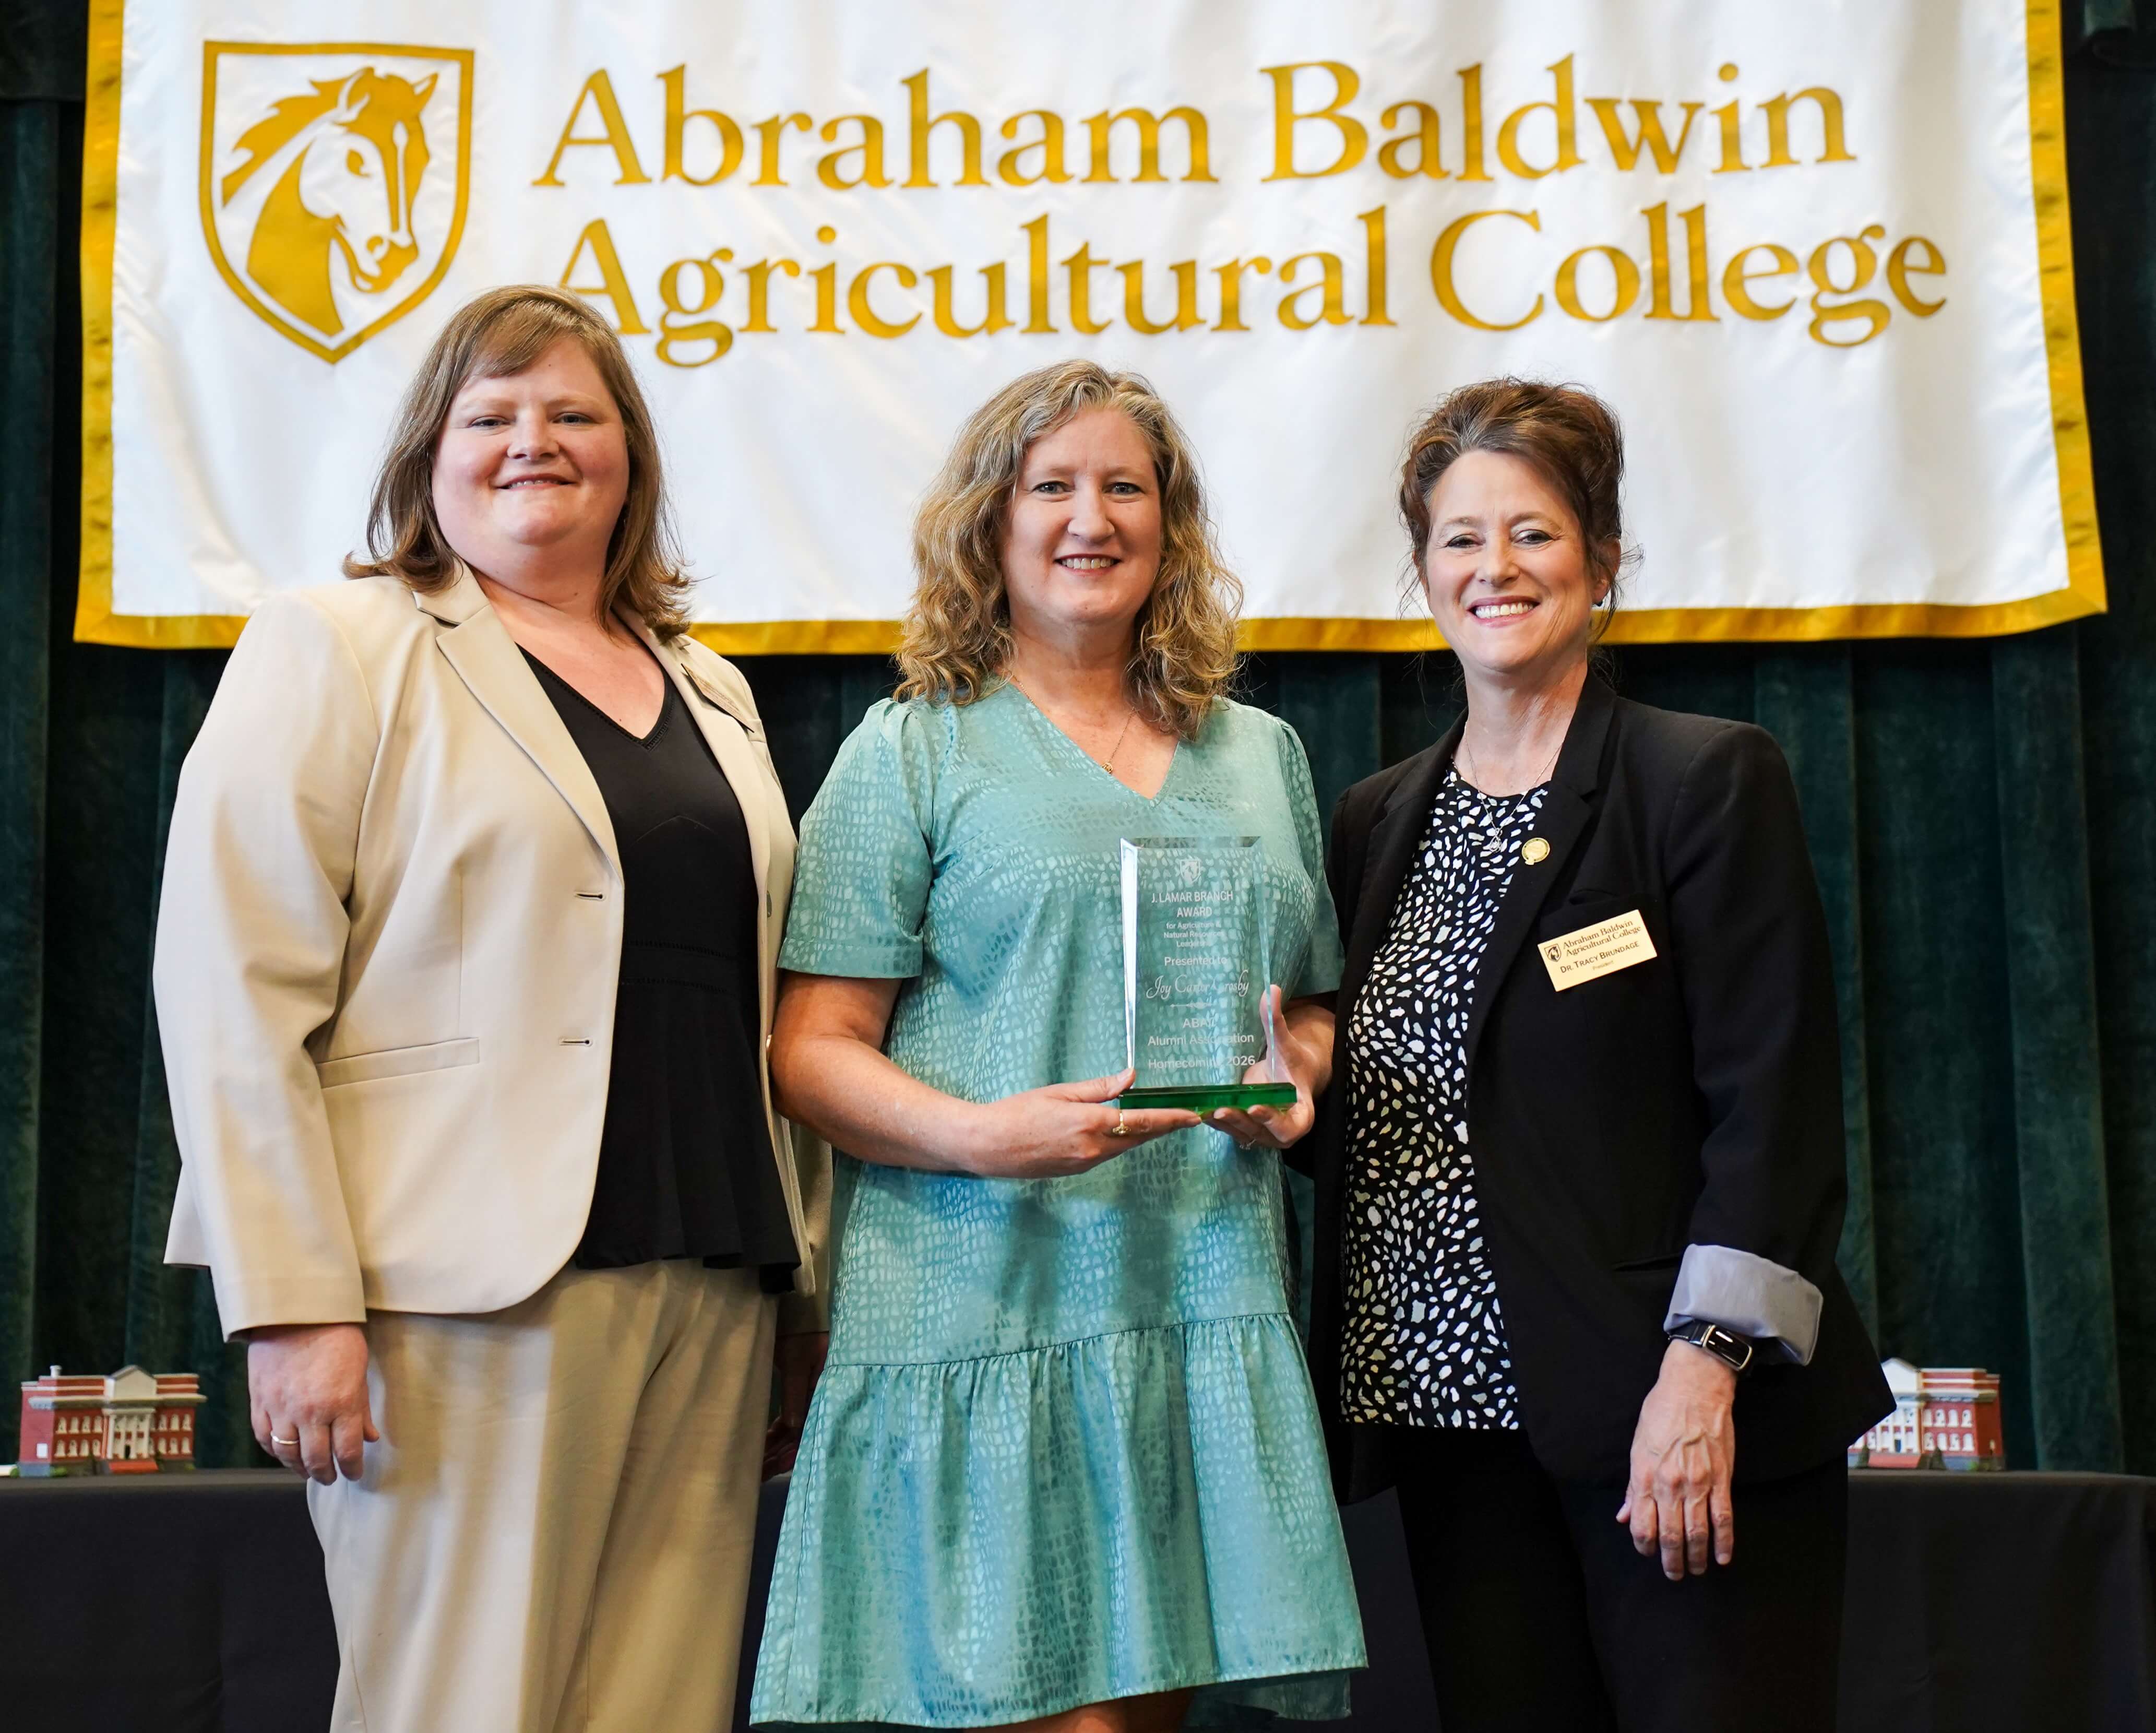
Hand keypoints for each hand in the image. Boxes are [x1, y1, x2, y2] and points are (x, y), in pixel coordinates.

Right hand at [248, 1322, 375, 1484]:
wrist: (296, 1313)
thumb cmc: (336, 1337)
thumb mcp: (359, 1371)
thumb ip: (362, 1408)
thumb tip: (369, 1438)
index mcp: (341, 1403)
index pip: (347, 1451)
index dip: (352, 1468)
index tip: (355, 1474)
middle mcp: (310, 1411)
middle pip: (316, 1459)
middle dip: (326, 1474)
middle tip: (331, 1477)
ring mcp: (281, 1408)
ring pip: (288, 1454)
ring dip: (299, 1468)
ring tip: (309, 1471)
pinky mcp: (259, 1402)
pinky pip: (265, 1438)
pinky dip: (275, 1451)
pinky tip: (285, 1454)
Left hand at [764, 1331, 828, 1477]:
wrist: (802, 1308)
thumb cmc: (802, 1331)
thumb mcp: (797, 1360)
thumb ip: (796, 1390)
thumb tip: (793, 1425)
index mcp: (823, 1392)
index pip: (806, 1430)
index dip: (789, 1452)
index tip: (770, 1467)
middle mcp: (818, 1399)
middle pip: (799, 1436)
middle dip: (778, 1456)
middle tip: (756, 1474)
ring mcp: (809, 1396)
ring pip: (793, 1431)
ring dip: (775, 1447)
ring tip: (755, 1464)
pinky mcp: (801, 1390)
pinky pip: (789, 1418)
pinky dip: (775, 1432)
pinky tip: (762, 1443)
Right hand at [957, 1068, 1198, 1177]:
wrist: (989, 1146)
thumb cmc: (1018, 1112)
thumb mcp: (1060, 1092)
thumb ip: (1098, 1088)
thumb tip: (1131, 1077)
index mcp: (1090, 1123)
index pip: (1142, 1122)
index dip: (1171, 1119)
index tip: (1193, 1116)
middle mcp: (1093, 1148)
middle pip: (1139, 1138)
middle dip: (1164, 1127)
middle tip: (1187, 1116)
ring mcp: (1085, 1163)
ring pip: (1124, 1147)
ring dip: (1143, 1135)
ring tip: (1162, 1121)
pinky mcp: (1076, 1170)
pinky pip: (1107, 1154)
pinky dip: (1121, 1142)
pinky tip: (1123, 1131)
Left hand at [1208, 986, 1326, 1151]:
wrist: (1290, 1076)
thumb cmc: (1292, 1062)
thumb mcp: (1285, 1044)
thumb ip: (1277, 1023)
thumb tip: (1272, 989)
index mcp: (1302, 1115)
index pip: (1290, 1126)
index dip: (1273, 1120)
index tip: (1255, 1106)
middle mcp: (1283, 1132)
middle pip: (1261, 1133)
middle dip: (1241, 1121)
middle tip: (1221, 1109)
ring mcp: (1264, 1134)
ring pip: (1244, 1134)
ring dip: (1226, 1124)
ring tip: (1206, 1110)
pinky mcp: (1247, 1130)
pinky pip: (1232, 1129)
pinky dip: (1218, 1122)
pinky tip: (1201, 1110)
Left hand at [1617, 1339, 1737, 1578]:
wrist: (1694, 1389)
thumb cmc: (1661, 1413)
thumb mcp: (1637, 1446)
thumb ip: (1634, 1487)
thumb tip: (1626, 1517)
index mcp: (1646, 1476)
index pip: (1643, 1525)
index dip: (1644, 1546)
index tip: (1648, 1553)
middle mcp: (1670, 1484)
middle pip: (1670, 1535)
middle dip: (1671, 1561)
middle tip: (1675, 1574)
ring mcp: (1698, 1484)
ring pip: (1697, 1532)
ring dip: (1697, 1557)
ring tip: (1697, 1570)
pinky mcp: (1722, 1479)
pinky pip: (1724, 1518)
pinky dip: (1724, 1542)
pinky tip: (1722, 1557)